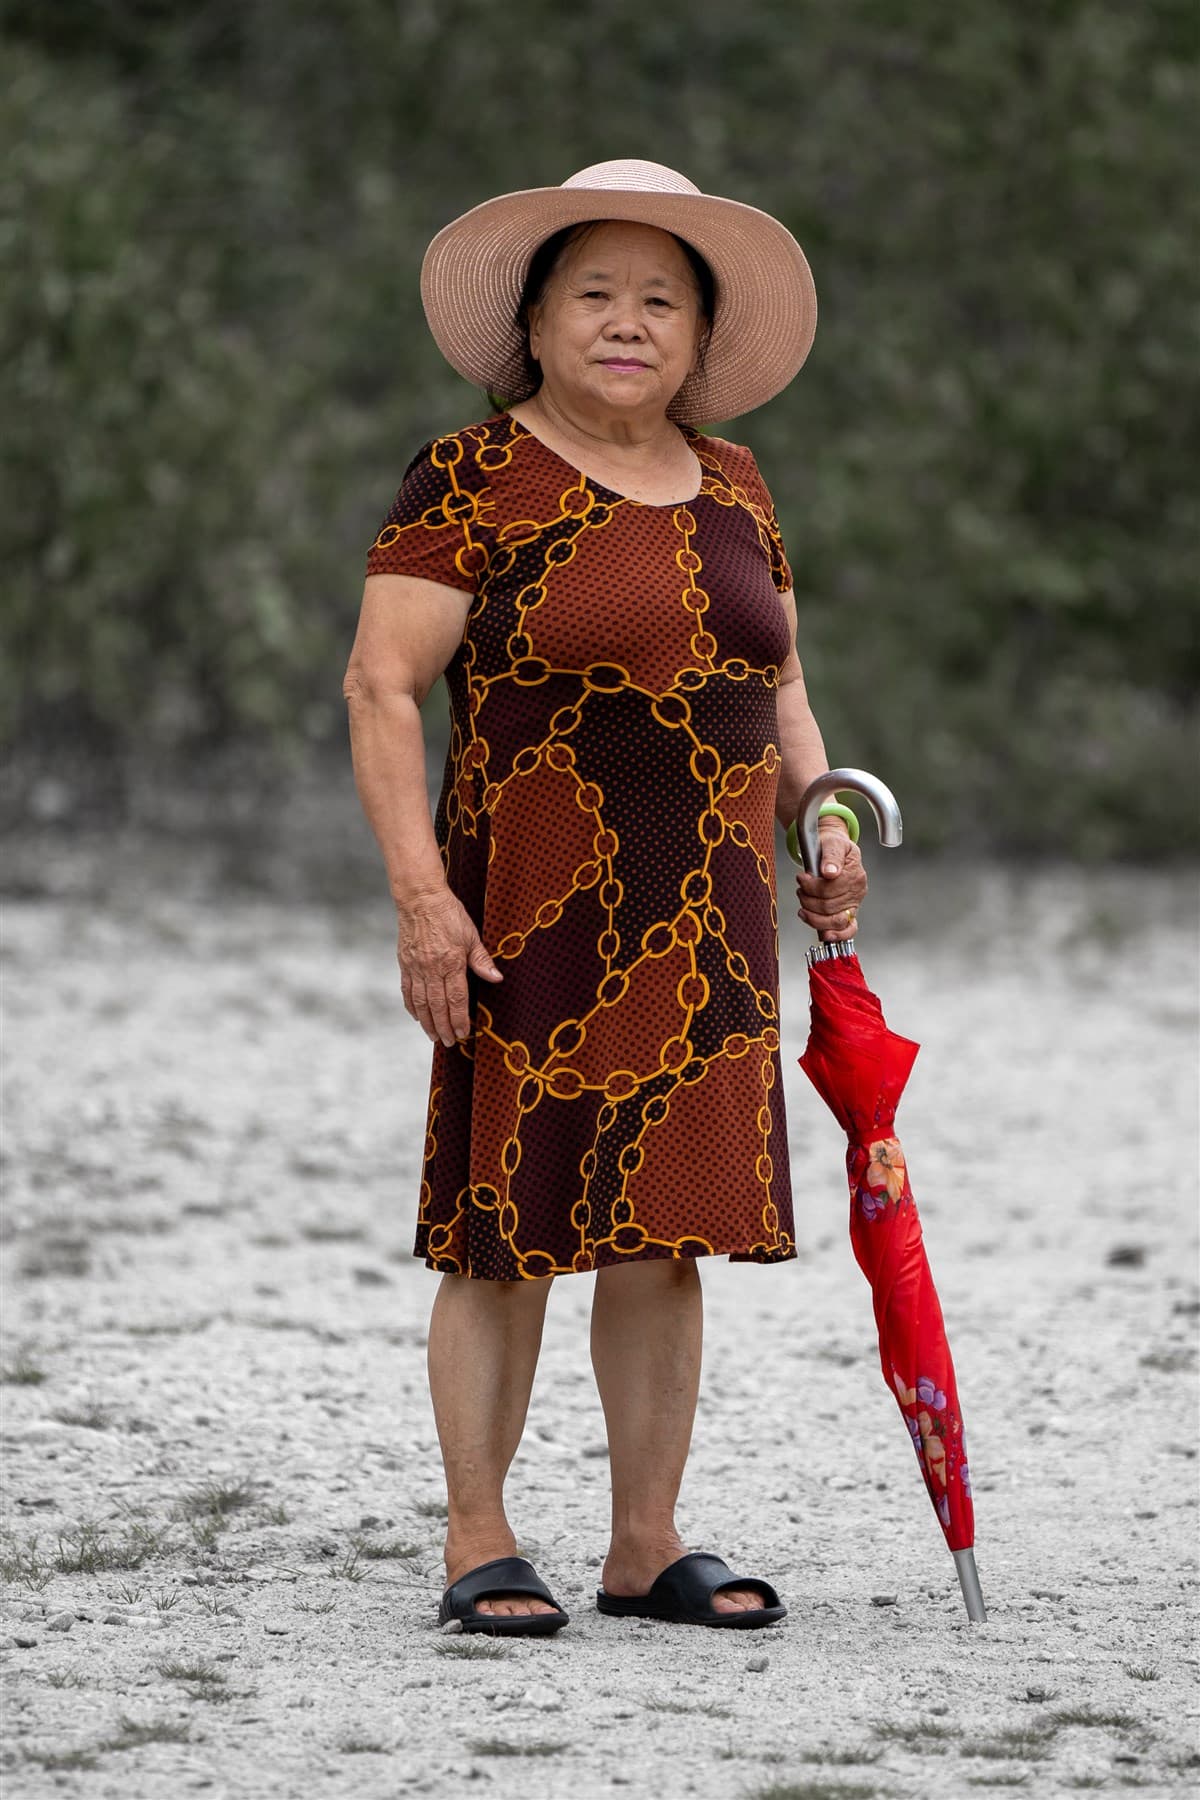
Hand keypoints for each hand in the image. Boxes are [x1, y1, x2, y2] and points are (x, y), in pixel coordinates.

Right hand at [396, 891, 501, 1045]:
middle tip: (449, 1043)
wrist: (420, 898)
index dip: (460, 1019)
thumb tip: (496, 979)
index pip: (457, 999)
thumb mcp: (471, 935)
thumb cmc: (448, 914)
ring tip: (433, 1037)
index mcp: (451, 962)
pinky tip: (417, 1017)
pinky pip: (407, 990)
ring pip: (420, 1003)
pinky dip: (412, 1007)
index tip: (463, 1034)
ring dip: (427, 1023)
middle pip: (437, 1006)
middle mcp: (431, 968)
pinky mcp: (404, 963)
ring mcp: (415, 967)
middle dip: (444, 1028)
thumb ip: (482, 960)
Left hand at [795, 822, 867, 941]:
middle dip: (809, 900)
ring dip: (814, 916)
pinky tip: (824, 933)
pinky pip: (848, 930)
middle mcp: (857, 890)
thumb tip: (830, 872)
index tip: (801, 878)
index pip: (832, 888)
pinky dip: (836, 934)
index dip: (812, 886)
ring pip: (835, 921)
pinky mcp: (849, 912)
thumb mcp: (831, 842)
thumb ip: (831, 856)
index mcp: (855, 873)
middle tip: (801, 890)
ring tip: (804, 905)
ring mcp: (853, 903)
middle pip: (830, 906)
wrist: (833, 848)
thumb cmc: (832, 846)